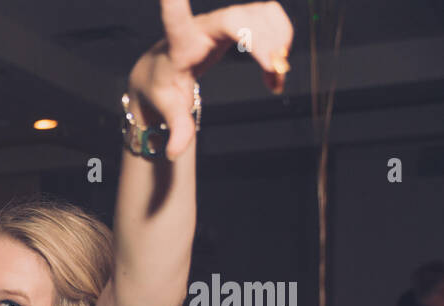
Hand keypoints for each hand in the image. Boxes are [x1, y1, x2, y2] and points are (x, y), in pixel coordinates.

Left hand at [130, 0, 293, 158]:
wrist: (165, 68)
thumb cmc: (163, 86)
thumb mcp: (168, 108)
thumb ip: (175, 128)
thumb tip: (174, 153)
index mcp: (180, 44)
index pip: (175, 20)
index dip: (175, 4)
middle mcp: (204, 25)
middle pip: (239, 18)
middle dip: (263, 40)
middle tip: (277, 70)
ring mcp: (223, 20)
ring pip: (261, 14)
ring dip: (277, 42)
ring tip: (276, 77)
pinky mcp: (239, 21)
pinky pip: (269, 21)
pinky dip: (280, 43)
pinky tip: (274, 74)